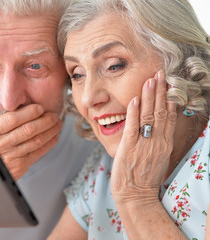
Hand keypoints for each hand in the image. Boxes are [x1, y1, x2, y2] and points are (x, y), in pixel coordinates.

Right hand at [0, 90, 62, 179]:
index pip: (12, 120)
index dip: (28, 113)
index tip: (39, 107)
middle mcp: (1, 145)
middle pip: (27, 130)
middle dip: (44, 121)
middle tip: (54, 114)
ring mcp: (11, 157)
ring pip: (35, 141)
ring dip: (50, 131)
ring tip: (57, 123)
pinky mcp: (19, 167)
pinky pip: (37, 153)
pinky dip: (48, 144)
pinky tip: (54, 136)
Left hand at [111, 70, 176, 202]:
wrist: (135, 195)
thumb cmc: (145, 177)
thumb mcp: (157, 157)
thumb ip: (158, 140)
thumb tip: (157, 125)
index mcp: (165, 143)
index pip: (169, 116)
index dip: (168, 98)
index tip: (168, 83)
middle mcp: (157, 141)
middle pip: (160, 112)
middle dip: (160, 91)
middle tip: (160, 73)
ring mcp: (144, 144)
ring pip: (148, 116)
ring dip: (148, 97)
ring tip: (149, 80)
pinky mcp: (129, 147)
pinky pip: (133, 127)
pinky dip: (133, 112)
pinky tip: (134, 99)